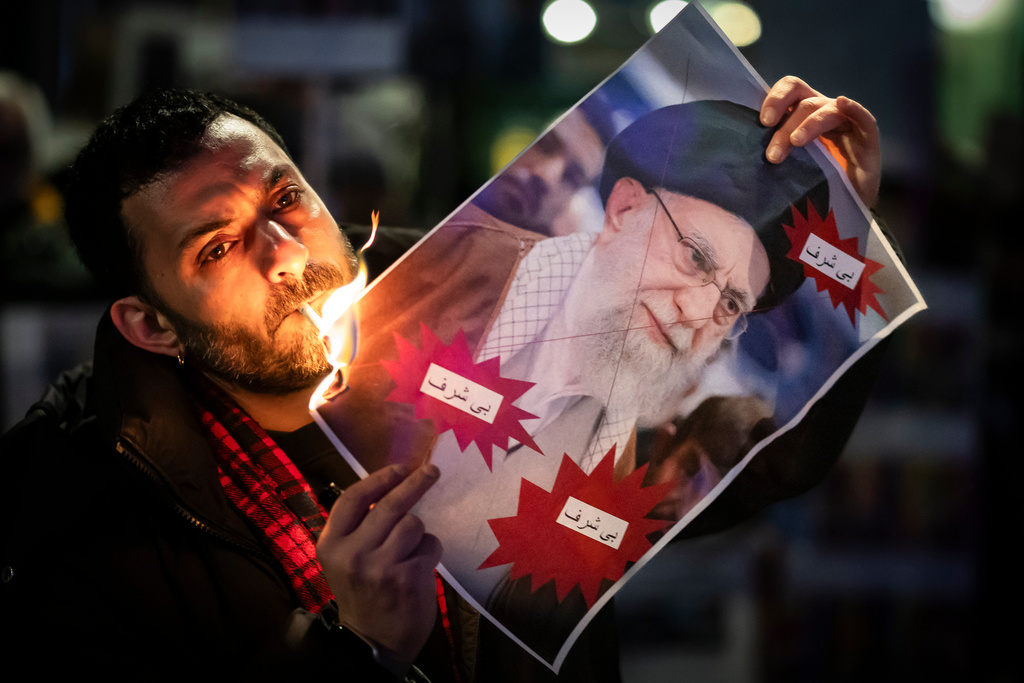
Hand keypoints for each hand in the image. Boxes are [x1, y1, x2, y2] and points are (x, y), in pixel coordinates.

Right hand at [316, 463, 442, 665]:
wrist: (371, 643)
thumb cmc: (361, 594)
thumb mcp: (344, 560)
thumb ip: (358, 528)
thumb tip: (389, 486)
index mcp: (331, 544)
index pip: (353, 499)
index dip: (379, 479)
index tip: (400, 468)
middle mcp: (353, 553)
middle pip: (391, 505)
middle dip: (415, 483)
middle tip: (431, 471)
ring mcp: (381, 566)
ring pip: (414, 524)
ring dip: (419, 533)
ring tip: (411, 552)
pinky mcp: (408, 577)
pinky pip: (430, 545)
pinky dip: (430, 552)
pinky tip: (419, 568)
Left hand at [760, 76, 880, 208]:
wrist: (839, 211)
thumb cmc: (806, 186)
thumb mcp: (784, 166)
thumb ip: (770, 150)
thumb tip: (738, 149)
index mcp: (802, 114)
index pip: (791, 90)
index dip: (776, 98)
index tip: (763, 122)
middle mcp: (824, 113)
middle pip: (804, 102)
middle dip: (786, 126)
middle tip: (773, 154)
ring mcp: (847, 124)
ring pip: (827, 111)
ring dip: (809, 125)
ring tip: (795, 143)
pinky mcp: (867, 139)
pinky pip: (864, 118)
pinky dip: (854, 108)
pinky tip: (843, 103)